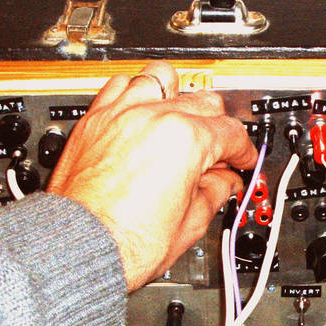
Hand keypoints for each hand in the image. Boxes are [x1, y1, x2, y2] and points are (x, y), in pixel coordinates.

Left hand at [47, 62, 256, 290]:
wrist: (81, 247)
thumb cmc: (127, 241)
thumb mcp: (192, 222)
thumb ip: (215, 192)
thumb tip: (224, 182)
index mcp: (186, 139)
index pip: (232, 133)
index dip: (244, 152)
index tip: (243, 161)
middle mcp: (154, 116)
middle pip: (205, 102)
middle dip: (219, 127)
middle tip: (218, 152)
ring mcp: (122, 113)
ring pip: (163, 78)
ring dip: (179, 97)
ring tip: (181, 118)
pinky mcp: (96, 119)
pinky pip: (121, 85)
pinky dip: (138, 94)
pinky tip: (144, 114)